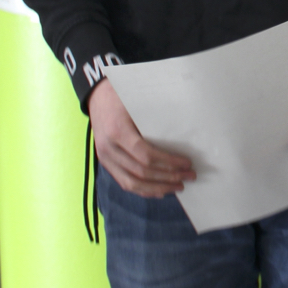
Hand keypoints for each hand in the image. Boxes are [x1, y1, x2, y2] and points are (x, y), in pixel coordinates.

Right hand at [89, 78, 194, 197]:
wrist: (97, 95)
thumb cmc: (122, 95)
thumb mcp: (137, 102)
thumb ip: (155, 119)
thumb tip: (184, 135)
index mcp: (118, 131)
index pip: (145, 155)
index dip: (168, 162)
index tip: (187, 163)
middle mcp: (108, 148)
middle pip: (140, 172)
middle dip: (168, 177)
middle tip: (190, 176)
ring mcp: (105, 158)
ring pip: (131, 183)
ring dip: (157, 188)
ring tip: (178, 186)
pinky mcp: (105, 163)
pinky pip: (124, 182)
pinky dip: (143, 190)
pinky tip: (160, 191)